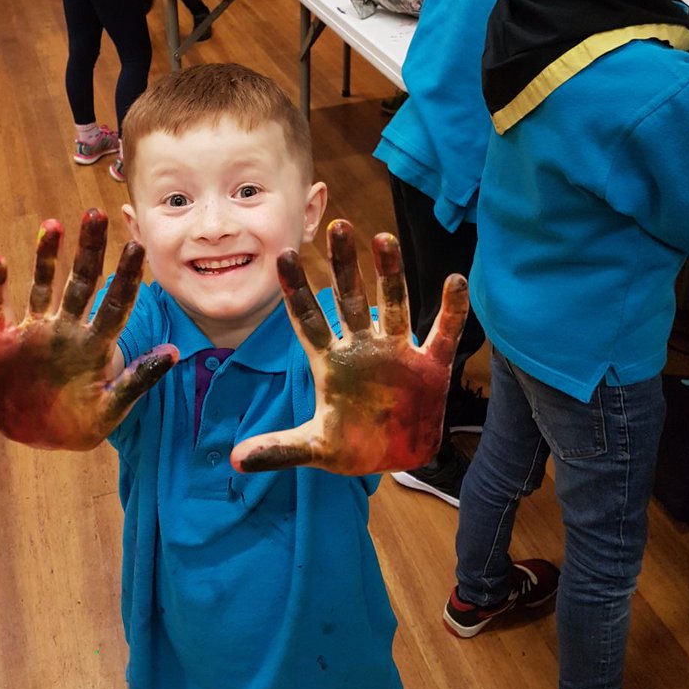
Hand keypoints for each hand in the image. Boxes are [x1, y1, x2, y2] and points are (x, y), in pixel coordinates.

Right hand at [0, 209, 177, 449]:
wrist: (34, 441)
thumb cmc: (78, 426)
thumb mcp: (111, 408)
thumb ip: (138, 380)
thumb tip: (172, 352)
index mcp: (95, 345)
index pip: (115, 303)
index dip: (125, 276)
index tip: (135, 246)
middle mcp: (66, 330)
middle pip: (80, 282)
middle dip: (87, 250)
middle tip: (94, 214)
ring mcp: (34, 333)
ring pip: (41, 286)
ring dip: (45, 258)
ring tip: (52, 225)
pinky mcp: (3, 342)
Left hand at [231, 220, 468, 475]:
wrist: (397, 459)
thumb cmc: (353, 446)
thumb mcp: (315, 448)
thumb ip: (280, 449)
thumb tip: (235, 462)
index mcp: (331, 362)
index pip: (308, 318)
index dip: (297, 290)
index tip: (284, 256)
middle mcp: (363, 347)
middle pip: (351, 298)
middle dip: (344, 265)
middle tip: (337, 226)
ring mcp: (398, 352)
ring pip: (394, 303)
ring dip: (390, 273)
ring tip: (384, 237)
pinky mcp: (431, 366)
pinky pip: (444, 332)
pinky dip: (451, 310)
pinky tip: (454, 281)